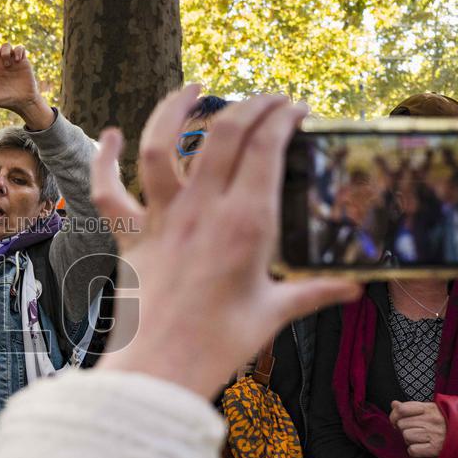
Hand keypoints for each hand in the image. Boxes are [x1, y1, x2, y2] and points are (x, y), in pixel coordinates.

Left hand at [0, 33, 53, 128]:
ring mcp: (11, 60)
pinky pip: (20, 48)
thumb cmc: (5, 100)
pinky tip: (18, 60)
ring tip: (8, 63)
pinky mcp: (23, 60)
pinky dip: (18, 51)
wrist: (23, 102)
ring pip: (6, 45)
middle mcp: (0, 63)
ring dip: (6, 51)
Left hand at [90, 87, 361, 396]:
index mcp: (246, 224)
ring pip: (160, 146)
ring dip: (174, 109)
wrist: (160, 370)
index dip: (283, 117)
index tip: (296, 110)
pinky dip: (105, 160)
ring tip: (193, 88)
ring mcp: (161, 220)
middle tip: (268, 99)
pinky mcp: (130, 237)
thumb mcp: (274, 314)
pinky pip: (107, 191)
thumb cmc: (219, 346)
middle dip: (250, 104)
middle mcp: (202, 211)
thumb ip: (313, 292)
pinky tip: (111, 135)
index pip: (267, 146)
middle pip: (224, 134)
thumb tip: (352, 289)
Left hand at [390, 400, 446, 457]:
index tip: (396, 421)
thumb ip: (411, 408)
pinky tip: (422, 448)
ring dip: (410, 441)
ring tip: (421, 440)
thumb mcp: (430, 411)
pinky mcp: (435, 449)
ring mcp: (434, 434)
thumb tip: (394, 404)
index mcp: (430, 408)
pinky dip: (414, 452)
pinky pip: (412, 450)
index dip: (394, 416)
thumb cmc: (444, 425)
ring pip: (406, 436)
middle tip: (416, 432)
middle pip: (401, 424)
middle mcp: (432, 420)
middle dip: (405, 429)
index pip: (402, 409)